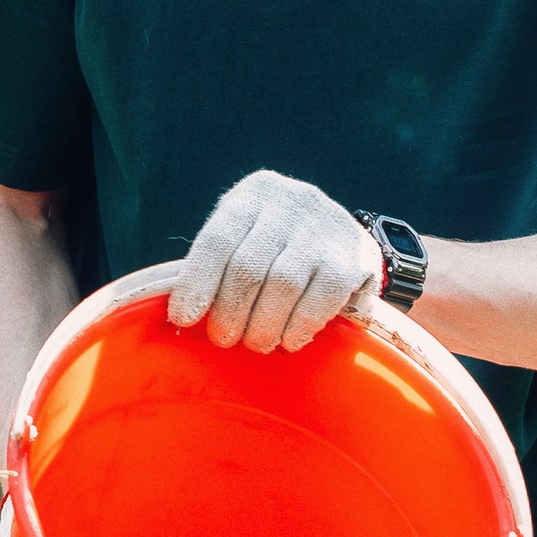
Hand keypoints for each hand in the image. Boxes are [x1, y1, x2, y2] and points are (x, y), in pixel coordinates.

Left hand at [166, 170, 381, 351]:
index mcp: (254, 194)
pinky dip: (300, 326)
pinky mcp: (353, 257)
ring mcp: (325, 228)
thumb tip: (184, 312)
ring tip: (256, 342)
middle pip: (249, 266)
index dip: (197, 283)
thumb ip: (218, 264)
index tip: (183, 319)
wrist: (342, 233)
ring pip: (283, 285)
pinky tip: (289, 340)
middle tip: (223, 338)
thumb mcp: (245, 234)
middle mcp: (292, 202)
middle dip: (230, 311)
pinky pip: (321, 299)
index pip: (217, 239)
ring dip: (263, 325)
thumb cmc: (277, 242)